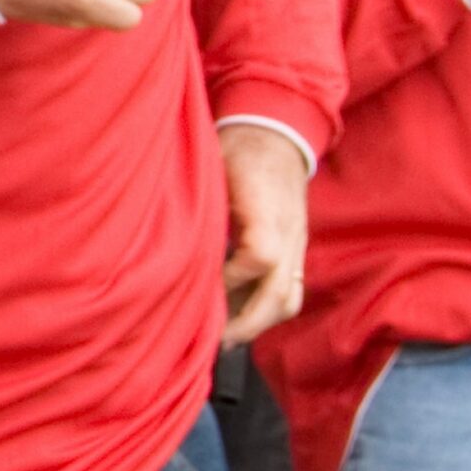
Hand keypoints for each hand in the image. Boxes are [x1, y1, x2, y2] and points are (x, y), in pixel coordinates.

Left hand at [218, 124, 309, 346]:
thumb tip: (172, 245)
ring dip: (260, 321)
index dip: (232, 277)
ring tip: (228, 334)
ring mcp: (298, 243)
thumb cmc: (239, 148)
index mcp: (267, 207)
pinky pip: (290, 289)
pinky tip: (240, 312)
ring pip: (291, 298)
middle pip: (282, 292)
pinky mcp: (297, 249)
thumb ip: (204, 207)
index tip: (206, 285)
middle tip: (216, 338)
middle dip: (248, 322)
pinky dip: (267, 307)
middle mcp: (290, 231)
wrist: (278, 132)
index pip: (261, 255)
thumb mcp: (214, 165)